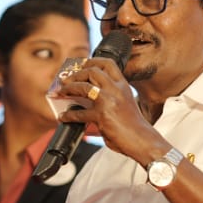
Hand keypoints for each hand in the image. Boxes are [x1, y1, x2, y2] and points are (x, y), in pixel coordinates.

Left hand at [49, 58, 163, 165]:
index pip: (108, 63)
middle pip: (92, 71)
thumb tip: (88, 100)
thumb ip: (111, 97)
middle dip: (76, 74)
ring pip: (83, 87)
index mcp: (123, 85)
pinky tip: (63, 117)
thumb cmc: (134, 126)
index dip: (92, 61)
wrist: (142, 140)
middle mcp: (116, 89)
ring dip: (68, 89)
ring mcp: (108, 101)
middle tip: (66, 80)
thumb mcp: (125, 104)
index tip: (82, 65)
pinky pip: (79, 113)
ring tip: (60, 93)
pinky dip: (68, 115)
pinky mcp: (101, 116)